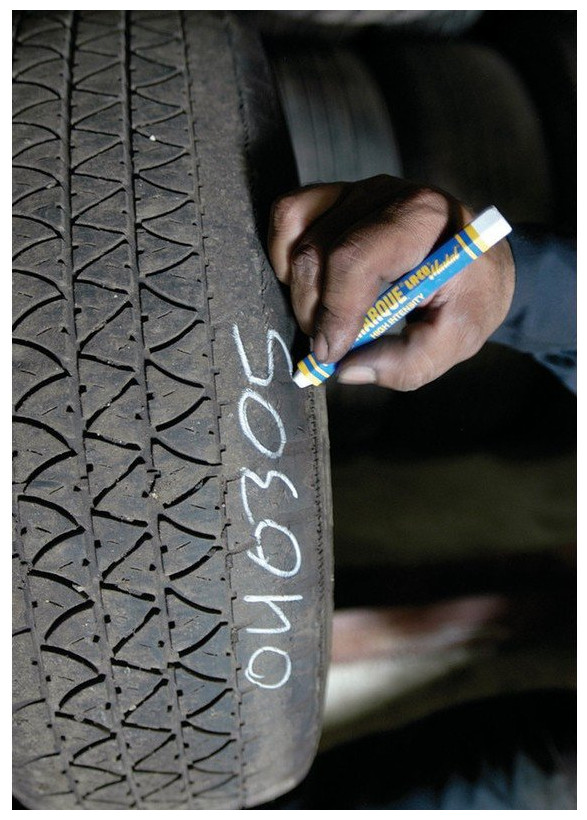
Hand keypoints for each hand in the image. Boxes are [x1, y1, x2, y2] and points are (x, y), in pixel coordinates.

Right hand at [268, 175, 514, 389]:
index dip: (335, 311)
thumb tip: (346, 369)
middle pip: (318, 251)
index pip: (355, 259)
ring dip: (298, 290)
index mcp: (422, 220)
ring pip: (296, 237)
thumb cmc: (468, 296)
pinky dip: (284, 256)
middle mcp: (385, 195)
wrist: (476, 260)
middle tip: (329, 346)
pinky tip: (307, 285)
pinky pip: (289, 217)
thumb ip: (409, 362)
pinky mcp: (337, 196)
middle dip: (314, 310)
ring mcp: (357, 190)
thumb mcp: (458, 338)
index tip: (331, 353)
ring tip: (323, 318)